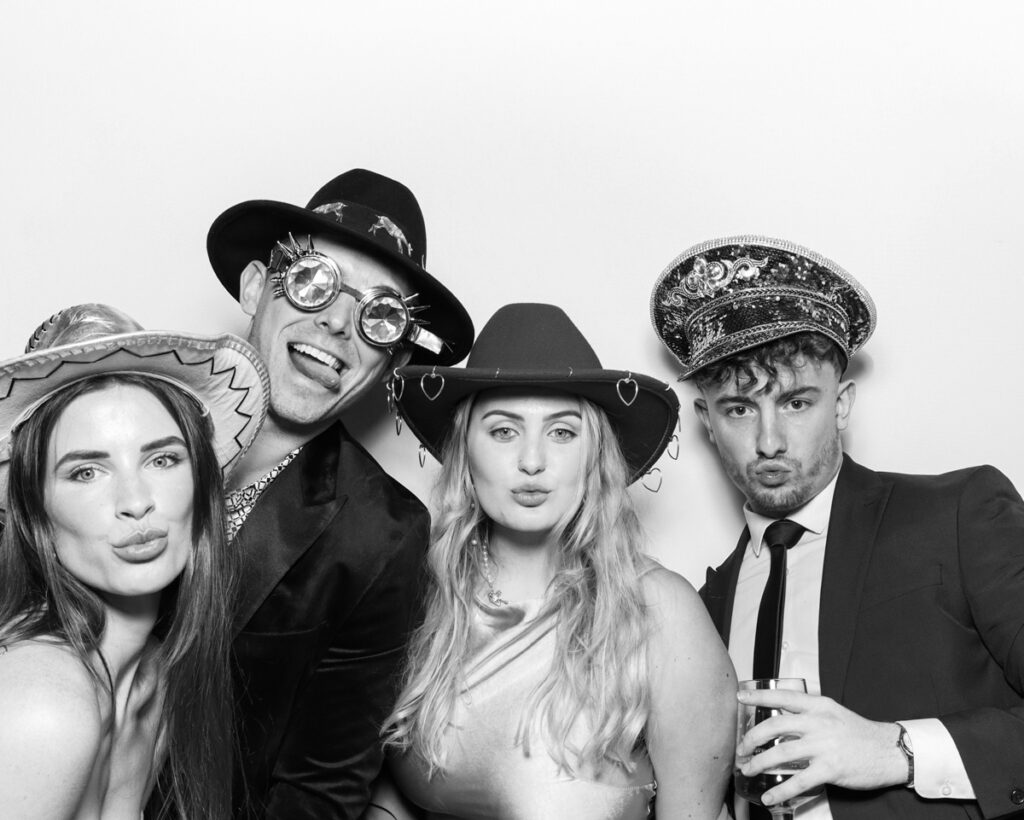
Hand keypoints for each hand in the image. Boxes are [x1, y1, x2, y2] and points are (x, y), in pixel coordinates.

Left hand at [736, 689, 907, 806]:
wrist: (890, 751)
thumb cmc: (860, 733)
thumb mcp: (833, 714)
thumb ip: (809, 715)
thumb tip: (781, 722)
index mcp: (818, 706)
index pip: (783, 697)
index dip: (759, 696)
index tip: (740, 697)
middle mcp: (818, 722)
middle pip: (774, 726)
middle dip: (752, 738)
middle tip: (742, 748)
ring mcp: (824, 746)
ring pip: (781, 753)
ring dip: (760, 763)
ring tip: (749, 770)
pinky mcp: (830, 769)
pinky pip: (799, 781)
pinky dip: (780, 790)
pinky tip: (769, 796)